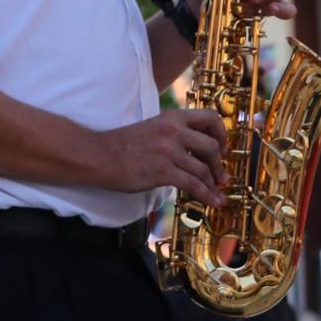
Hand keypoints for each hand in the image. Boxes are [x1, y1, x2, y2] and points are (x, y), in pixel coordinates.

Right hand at [93, 109, 229, 208]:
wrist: (99, 156)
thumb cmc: (123, 145)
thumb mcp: (152, 128)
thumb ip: (173, 133)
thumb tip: (196, 149)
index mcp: (171, 118)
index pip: (210, 118)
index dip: (221, 134)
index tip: (221, 148)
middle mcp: (173, 131)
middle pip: (212, 146)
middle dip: (219, 164)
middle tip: (220, 176)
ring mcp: (168, 151)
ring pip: (204, 169)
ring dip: (214, 184)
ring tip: (217, 193)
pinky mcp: (163, 171)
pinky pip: (194, 185)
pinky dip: (208, 196)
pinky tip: (213, 202)